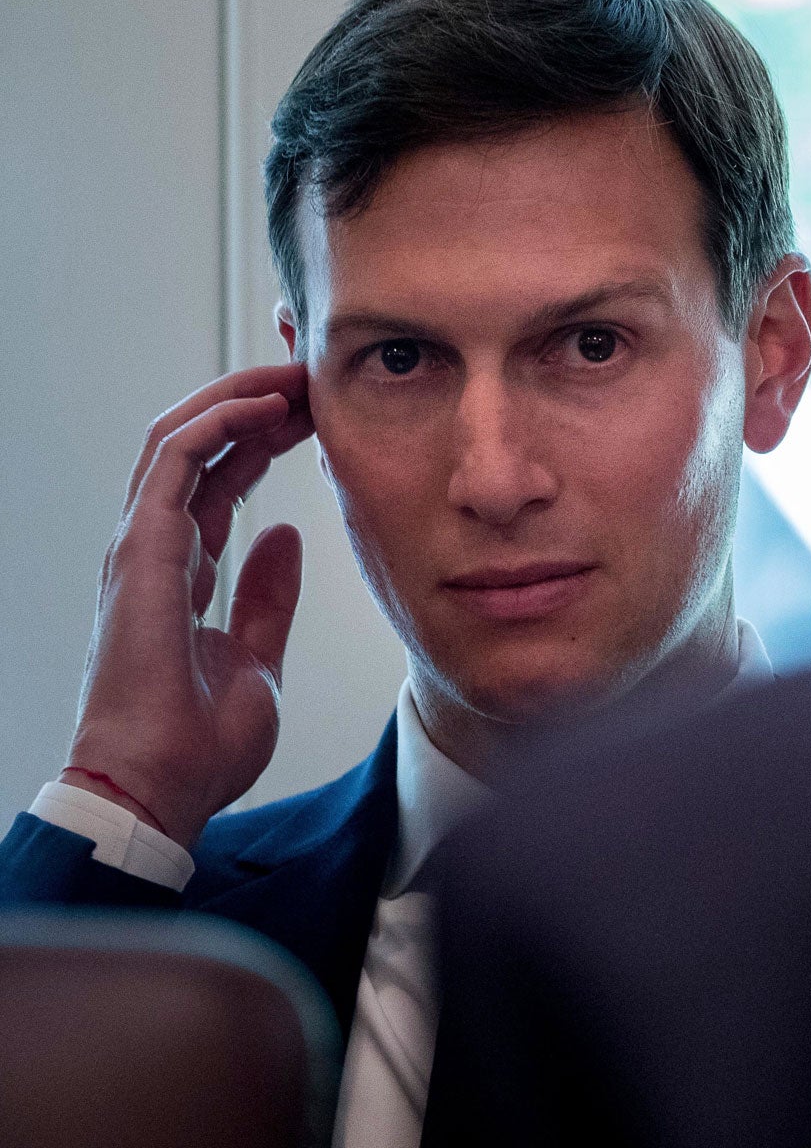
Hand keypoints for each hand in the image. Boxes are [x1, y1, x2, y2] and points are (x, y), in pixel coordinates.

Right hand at [64, 364, 316, 847]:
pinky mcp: (140, 549)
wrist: (160, 789)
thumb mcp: (257, 657)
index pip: (217, 480)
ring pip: (180, 438)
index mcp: (180, 573)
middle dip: (253, 402)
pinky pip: (173, 460)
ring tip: (295, 376)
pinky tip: (265, 405)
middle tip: (311, 378)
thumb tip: (283, 537)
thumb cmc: (198, 744)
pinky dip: (218, 422)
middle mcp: (155, 550)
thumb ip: (268, 596)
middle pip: (199, 448)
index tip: (317, 415)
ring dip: (239, 397)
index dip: (262, 439)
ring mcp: (141, 547)